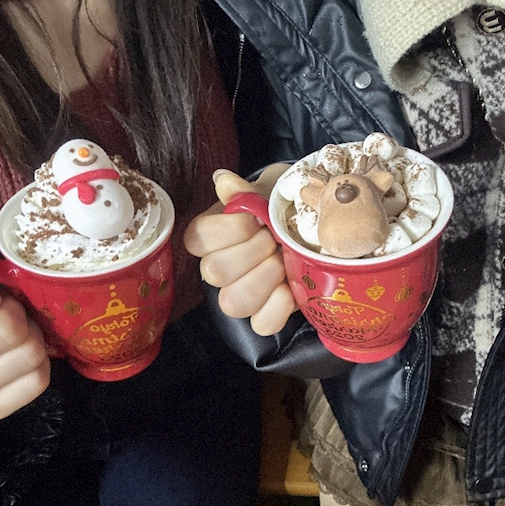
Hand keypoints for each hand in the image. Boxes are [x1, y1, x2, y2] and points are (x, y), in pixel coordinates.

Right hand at [184, 165, 296, 335]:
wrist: (307, 230)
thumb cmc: (279, 210)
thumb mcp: (266, 194)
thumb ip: (244, 192)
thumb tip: (223, 180)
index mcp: (211, 237)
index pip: (197, 239)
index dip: (229, 230)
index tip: (255, 218)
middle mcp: (218, 269)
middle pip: (214, 272)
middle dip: (251, 252)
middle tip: (273, 239)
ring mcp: (239, 295)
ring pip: (233, 302)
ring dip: (263, 279)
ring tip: (283, 262)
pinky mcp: (264, 316)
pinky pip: (262, 325)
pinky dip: (278, 308)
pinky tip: (291, 289)